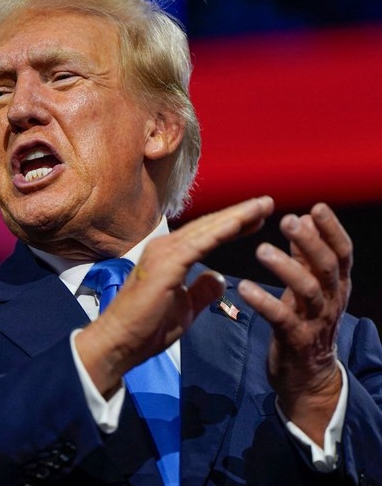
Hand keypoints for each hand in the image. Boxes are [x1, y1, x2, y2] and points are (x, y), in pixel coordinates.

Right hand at [76, 196, 274, 395]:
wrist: (120, 342)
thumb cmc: (147, 328)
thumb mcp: (186, 308)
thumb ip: (202, 291)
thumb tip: (219, 278)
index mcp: (170, 256)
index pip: (206, 235)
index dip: (233, 225)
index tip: (258, 217)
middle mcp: (165, 248)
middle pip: (208, 226)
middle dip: (240, 213)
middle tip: (267, 202)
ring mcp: (163, 253)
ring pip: (206, 230)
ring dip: (236, 216)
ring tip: (262, 205)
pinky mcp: (166, 265)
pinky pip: (199, 244)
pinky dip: (221, 231)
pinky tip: (241, 223)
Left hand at [237, 203, 350, 445]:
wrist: (306, 378)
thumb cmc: (304, 324)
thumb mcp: (310, 288)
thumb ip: (307, 257)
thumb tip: (304, 218)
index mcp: (336, 286)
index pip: (341, 253)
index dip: (331, 230)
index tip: (317, 207)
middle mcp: (331, 301)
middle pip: (327, 268)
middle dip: (310, 242)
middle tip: (289, 220)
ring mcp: (315, 322)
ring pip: (309, 291)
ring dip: (286, 268)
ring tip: (261, 249)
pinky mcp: (295, 341)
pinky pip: (282, 319)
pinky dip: (264, 302)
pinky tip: (245, 287)